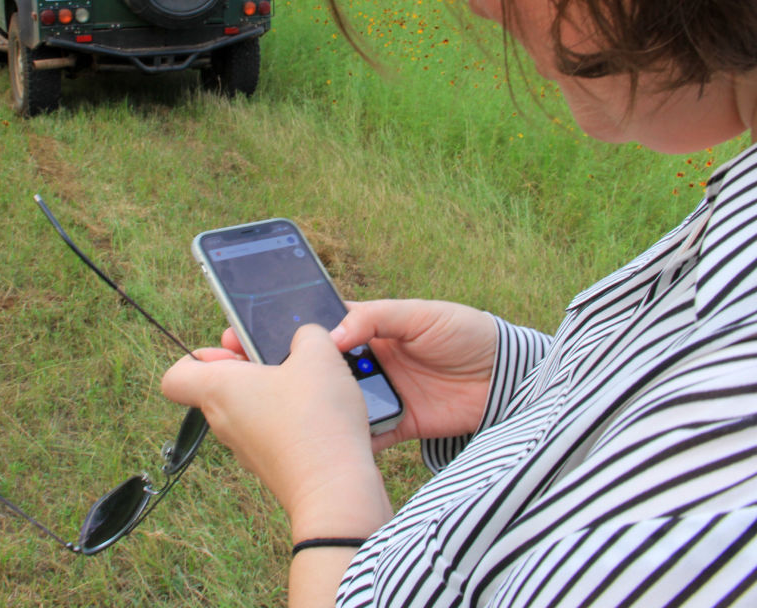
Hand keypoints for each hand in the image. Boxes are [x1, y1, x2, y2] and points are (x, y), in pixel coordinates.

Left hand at [162, 326, 391, 539]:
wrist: (336, 491)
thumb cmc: (315, 420)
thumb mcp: (319, 354)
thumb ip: (308, 335)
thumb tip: (306, 338)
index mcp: (218, 390)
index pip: (176, 376)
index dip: (197, 356)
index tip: (231, 349)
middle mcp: (225, 422)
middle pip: (222, 387)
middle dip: (252, 366)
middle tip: (283, 357)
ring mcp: (248, 449)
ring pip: (252, 409)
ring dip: (279, 392)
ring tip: (315, 382)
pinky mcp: (274, 465)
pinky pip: (278, 432)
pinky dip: (298, 419)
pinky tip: (329, 413)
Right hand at [219, 300, 496, 453]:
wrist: (510, 376)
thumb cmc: (467, 332)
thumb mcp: (422, 314)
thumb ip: (377, 317)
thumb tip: (331, 334)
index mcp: (369, 327)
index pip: (318, 326)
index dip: (284, 330)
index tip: (246, 333)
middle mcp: (367, 362)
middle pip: (318, 370)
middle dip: (285, 372)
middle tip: (247, 373)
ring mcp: (379, 395)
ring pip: (335, 404)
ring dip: (312, 407)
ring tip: (277, 410)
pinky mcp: (396, 425)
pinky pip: (363, 435)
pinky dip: (345, 440)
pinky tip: (317, 444)